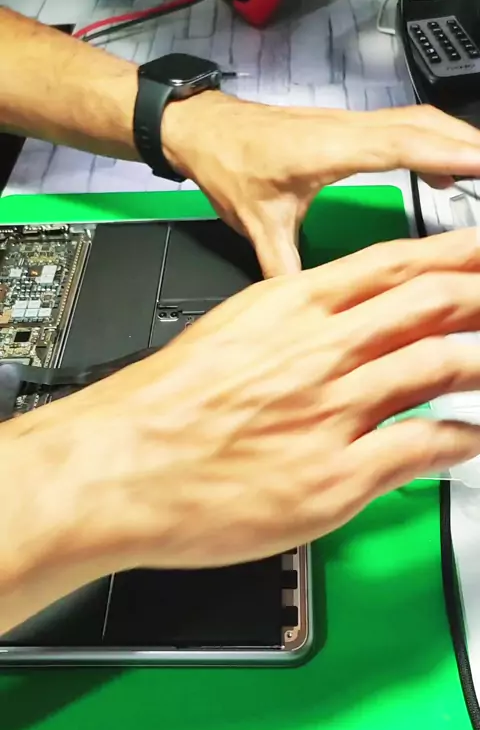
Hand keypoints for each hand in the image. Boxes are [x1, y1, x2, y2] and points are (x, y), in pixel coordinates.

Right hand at [5, 226, 479, 582]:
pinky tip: (474, 439)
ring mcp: (331, 410)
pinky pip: (421, 447)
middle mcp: (319, 351)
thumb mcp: (228, 336)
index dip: (456, 254)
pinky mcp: (333, 476)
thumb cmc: (160, 408)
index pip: (395, 263)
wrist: (117, 465)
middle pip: (431, 303)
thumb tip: (336, 332)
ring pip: (440, 364)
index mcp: (290, 308)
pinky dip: (461, 440)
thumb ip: (291, 330)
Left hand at [163, 93, 479, 276]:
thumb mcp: (257, 224)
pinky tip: (441, 163)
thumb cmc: (229, 163)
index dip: (452, 155)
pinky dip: (432, 141)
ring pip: (418, 121)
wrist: (204, 129)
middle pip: (426, 126)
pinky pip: (403, 127)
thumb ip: (284, 267)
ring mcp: (348, 123)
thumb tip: (303, 306)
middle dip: (470, 146)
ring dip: (455, 140)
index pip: (408, 146)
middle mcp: (346, 129)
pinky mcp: (345, 127)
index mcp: (332, 149)